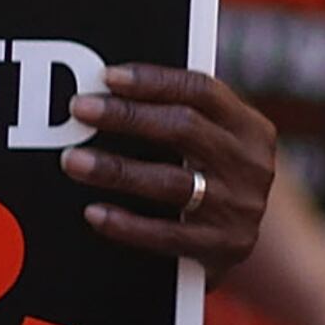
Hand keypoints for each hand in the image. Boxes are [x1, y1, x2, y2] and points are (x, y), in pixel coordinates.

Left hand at [64, 64, 277, 278]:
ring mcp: (239, 208)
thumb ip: (180, 117)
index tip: (108, 77)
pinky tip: (94, 212)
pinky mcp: (222, 247)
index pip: (202, 91)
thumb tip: (109, 92)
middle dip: (127, 116)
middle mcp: (250, 165)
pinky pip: (167, 235)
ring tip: (74, 160)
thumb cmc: (212, 178)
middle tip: (80, 109)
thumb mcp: (215, 142)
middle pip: (185, 129)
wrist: (240, 241)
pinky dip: (126, 224)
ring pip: (171, 182)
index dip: (154, 80)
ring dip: (117, 170)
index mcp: (250, 128)